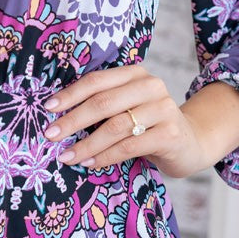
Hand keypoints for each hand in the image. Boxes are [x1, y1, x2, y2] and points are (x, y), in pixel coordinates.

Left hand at [42, 66, 238, 179]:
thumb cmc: (147, 124)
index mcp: (135, 73)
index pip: (97, 81)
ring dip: (86, 144)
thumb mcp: (127, 106)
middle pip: (103, 103)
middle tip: (50, 135)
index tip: (48, 109)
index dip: (70, 95)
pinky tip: (90, 164)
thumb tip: (57, 116)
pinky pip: (129, 146)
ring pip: (115, 127)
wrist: (190, 142)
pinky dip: (105, 156)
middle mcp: (151, 86)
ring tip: (67, 156)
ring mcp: (163, 109)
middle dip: (72, 120)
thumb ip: (102, 104)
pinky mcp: (170, 134)